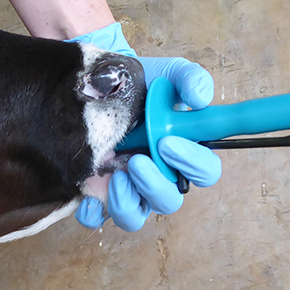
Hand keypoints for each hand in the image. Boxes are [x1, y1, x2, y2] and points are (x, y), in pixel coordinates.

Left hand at [70, 23, 221, 230]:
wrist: (99, 84)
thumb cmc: (139, 83)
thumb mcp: (167, 74)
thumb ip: (190, 79)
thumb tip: (199, 98)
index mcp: (181, 152)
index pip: (204, 172)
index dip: (192, 163)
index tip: (167, 141)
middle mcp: (157, 175)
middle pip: (169, 201)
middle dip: (154, 184)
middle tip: (137, 160)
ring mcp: (127, 187)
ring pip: (134, 216)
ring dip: (126, 203)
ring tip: (115, 177)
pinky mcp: (96, 192)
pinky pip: (95, 216)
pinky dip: (91, 213)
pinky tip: (86, 194)